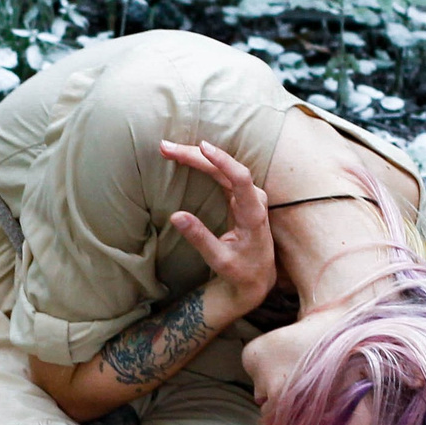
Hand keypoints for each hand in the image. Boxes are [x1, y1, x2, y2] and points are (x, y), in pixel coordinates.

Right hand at [160, 139, 274, 321]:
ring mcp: (247, 195)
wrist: (259, 277)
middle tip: (166, 149)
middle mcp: (253, 199)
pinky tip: (187, 157)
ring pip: (221, 168)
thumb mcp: (219, 260)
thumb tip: (175, 216)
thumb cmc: (243, 271)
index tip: (202, 147)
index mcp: (253, 214)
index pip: (241, 178)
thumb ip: (199, 238)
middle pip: (225, 168)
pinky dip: (202, 164)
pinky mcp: (239, 196)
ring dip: (196, 157)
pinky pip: (221, 173)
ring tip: (169, 150)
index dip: (222, 160)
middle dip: (195, 155)